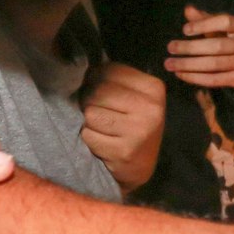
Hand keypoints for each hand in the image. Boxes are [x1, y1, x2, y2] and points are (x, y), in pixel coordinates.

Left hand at [80, 62, 167, 192]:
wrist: (140, 166)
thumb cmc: (131, 124)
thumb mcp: (133, 96)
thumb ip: (113, 79)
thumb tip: (79, 67)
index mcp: (154, 88)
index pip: (107, 71)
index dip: (94, 80)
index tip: (101, 95)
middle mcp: (151, 108)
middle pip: (97, 91)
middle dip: (90, 102)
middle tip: (100, 114)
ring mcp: (139, 131)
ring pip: (90, 113)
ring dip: (89, 122)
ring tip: (102, 129)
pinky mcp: (124, 151)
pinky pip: (88, 135)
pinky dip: (89, 139)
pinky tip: (102, 143)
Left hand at [166, 7, 233, 89]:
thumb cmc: (231, 40)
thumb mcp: (221, 27)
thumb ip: (205, 18)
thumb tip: (188, 9)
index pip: (225, 22)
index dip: (204, 25)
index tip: (184, 30)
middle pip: (217, 46)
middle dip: (191, 47)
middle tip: (170, 47)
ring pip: (214, 64)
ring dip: (188, 65)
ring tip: (170, 64)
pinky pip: (214, 79)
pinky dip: (194, 77)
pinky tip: (180, 74)